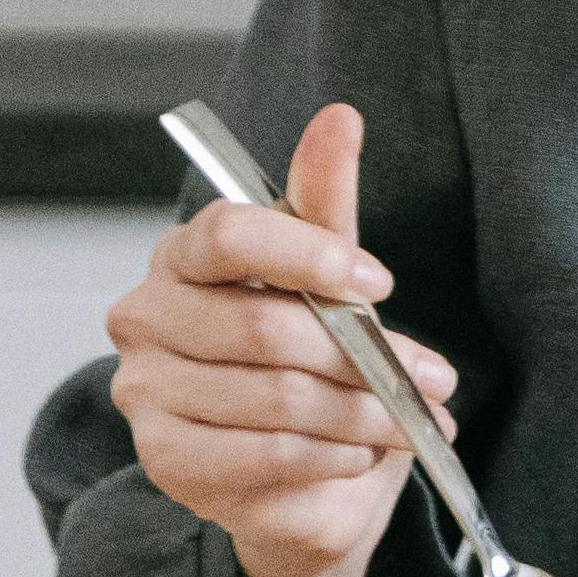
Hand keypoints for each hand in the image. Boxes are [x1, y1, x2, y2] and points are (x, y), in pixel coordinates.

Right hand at [105, 98, 456, 576]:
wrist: (298, 457)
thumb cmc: (307, 348)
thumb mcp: (326, 267)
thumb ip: (325, 198)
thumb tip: (339, 118)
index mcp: (181, 254)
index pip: (229, 235)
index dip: (311, 256)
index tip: (380, 281)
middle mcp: (145, 316)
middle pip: (264, 329)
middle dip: (363, 356)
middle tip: (432, 378)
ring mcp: (145, 391)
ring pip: (276, 398)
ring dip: (362, 414)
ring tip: (409, 421)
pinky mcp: (162, 459)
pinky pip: (263, 455)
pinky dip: (329, 455)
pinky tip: (361, 452)